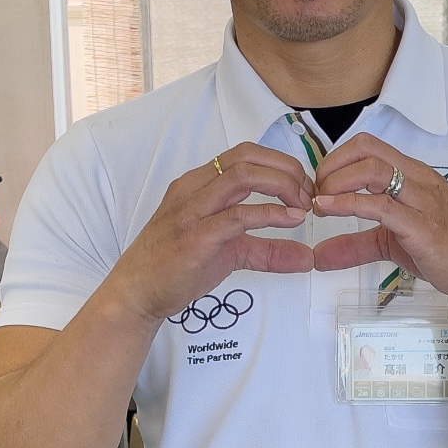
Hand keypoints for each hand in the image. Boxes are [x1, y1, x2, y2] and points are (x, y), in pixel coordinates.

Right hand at [109, 143, 312, 324]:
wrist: (137, 293)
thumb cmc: (176, 267)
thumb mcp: (230, 253)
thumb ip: (268, 252)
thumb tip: (307, 258)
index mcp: (199, 184)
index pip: (245, 154)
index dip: (281, 163)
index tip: (304, 186)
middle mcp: (194, 189)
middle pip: (247, 157)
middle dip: (286, 169)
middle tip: (309, 194)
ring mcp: (192, 210)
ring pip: (242, 175)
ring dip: (281, 185)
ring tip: (303, 205)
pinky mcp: (196, 236)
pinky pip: (237, 215)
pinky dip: (270, 214)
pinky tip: (291, 220)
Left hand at [309, 135, 447, 299]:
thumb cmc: (447, 249)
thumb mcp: (392, 244)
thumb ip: (355, 245)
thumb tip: (319, 255)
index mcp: (412, 175)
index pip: (367, 146)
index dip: (335, 159)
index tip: (319, 185)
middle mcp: (416, 180)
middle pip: (365, 149)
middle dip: (331, 166)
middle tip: (316, 193)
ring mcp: (421, 201)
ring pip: (373, 170)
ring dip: (336, 181)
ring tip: (319, 202)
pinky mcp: (422, 227)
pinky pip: (382, 206)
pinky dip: (349, 204)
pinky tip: (329, 210)